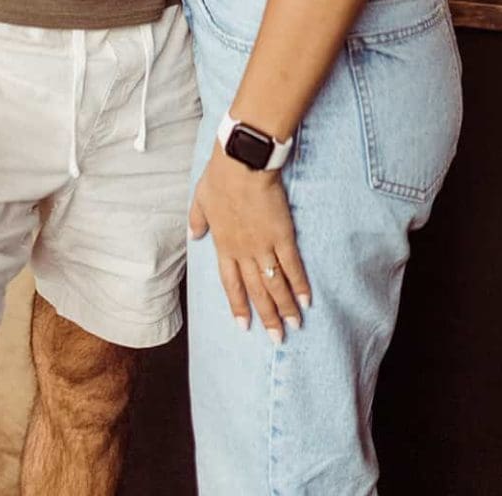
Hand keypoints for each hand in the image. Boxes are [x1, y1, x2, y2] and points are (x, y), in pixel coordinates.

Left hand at [189, 143, 309, 340]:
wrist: (242, 163)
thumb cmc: (219, 177)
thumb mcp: (200, 199)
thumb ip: (197, 221)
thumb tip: (193, 235)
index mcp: (223, 245)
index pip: (231, 284)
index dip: (239, 305)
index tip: (244, 325)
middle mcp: (244, 252)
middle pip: (257, 291)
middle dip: (267, 316)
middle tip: (276, 338)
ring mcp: (264, 246)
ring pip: (275, 284)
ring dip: (285, 307)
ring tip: (294, 326)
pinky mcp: (283, 235)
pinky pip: (293, 266)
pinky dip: (300, 284)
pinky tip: (307, 300)